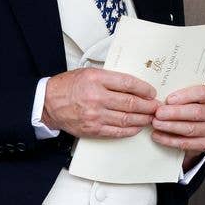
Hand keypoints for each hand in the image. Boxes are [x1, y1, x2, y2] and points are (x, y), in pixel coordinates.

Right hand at [43, 68, 157, 137]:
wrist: (47, 103)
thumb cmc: (68, 87)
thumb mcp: (89, 73)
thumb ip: (110, 78)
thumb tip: (134, 86)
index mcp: (96, 79)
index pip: (128, 83)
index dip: (144, 89)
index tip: (152, 92)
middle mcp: (96, 97)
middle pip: (131, 103)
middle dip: (148, 106)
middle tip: (157, 106)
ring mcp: (95, 115)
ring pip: (127, 118)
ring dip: (143, 118)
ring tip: (151, 117)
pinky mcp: (93, 129)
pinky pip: (117, 131)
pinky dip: (130, 130)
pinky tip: (137, 127)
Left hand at [151, 85, 204, 169]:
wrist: (198, 128)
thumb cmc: (190, 107)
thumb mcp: (189, 97)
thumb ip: (179, 95)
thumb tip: (159, 96)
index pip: (202, 93)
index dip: (185, 96)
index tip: (169, 99)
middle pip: (196, 112)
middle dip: (174, 113)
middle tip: (158, 113)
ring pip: (191, 129)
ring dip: (170, 126)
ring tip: (155, 123)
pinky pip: (186, 143)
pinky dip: (170, 140)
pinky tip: (158, 135)